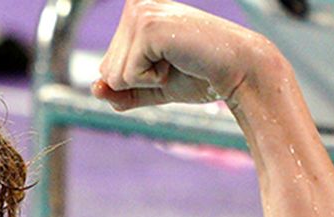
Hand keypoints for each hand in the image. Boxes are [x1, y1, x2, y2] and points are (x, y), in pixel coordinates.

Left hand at [91, 0, 273, 110]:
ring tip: (176, 61)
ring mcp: (140, 13)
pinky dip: (152, 80)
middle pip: (106, 71)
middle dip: (139, 80)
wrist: (238, 71)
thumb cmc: (199, 74)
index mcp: (135, 12)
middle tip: (174, 63)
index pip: (107, 66)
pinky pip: (127, 76)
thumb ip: (121, 91)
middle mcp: (135, 6)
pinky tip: (176, 61)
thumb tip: (95, 89)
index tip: (169, 63)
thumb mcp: (152, 86)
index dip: (135, 79)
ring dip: (146, 80)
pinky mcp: (147, 27)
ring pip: (113, 76)